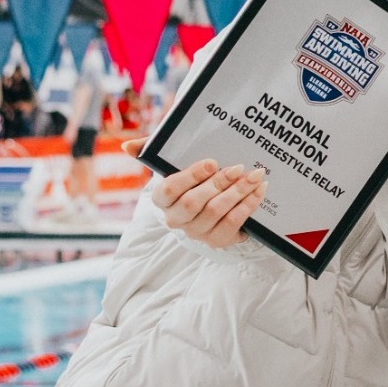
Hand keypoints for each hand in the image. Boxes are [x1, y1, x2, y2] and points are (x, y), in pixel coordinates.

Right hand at [129, 140, 266, 248]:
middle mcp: (176, 219)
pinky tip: (259, 191)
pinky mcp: (218, 240)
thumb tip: (128, 146)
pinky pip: (234, 223)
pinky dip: (248, 205)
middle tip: (240, 167)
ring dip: (238, 192)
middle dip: (219, 183)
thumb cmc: (192, 180)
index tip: (212, 162)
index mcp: (161, 199)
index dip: (191, 176)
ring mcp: (197, 232)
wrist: (213, 208)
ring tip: (255, 176)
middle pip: (195, 202)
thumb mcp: (173, 163)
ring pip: (216, 211)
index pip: (170, 188)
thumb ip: (150, 151)